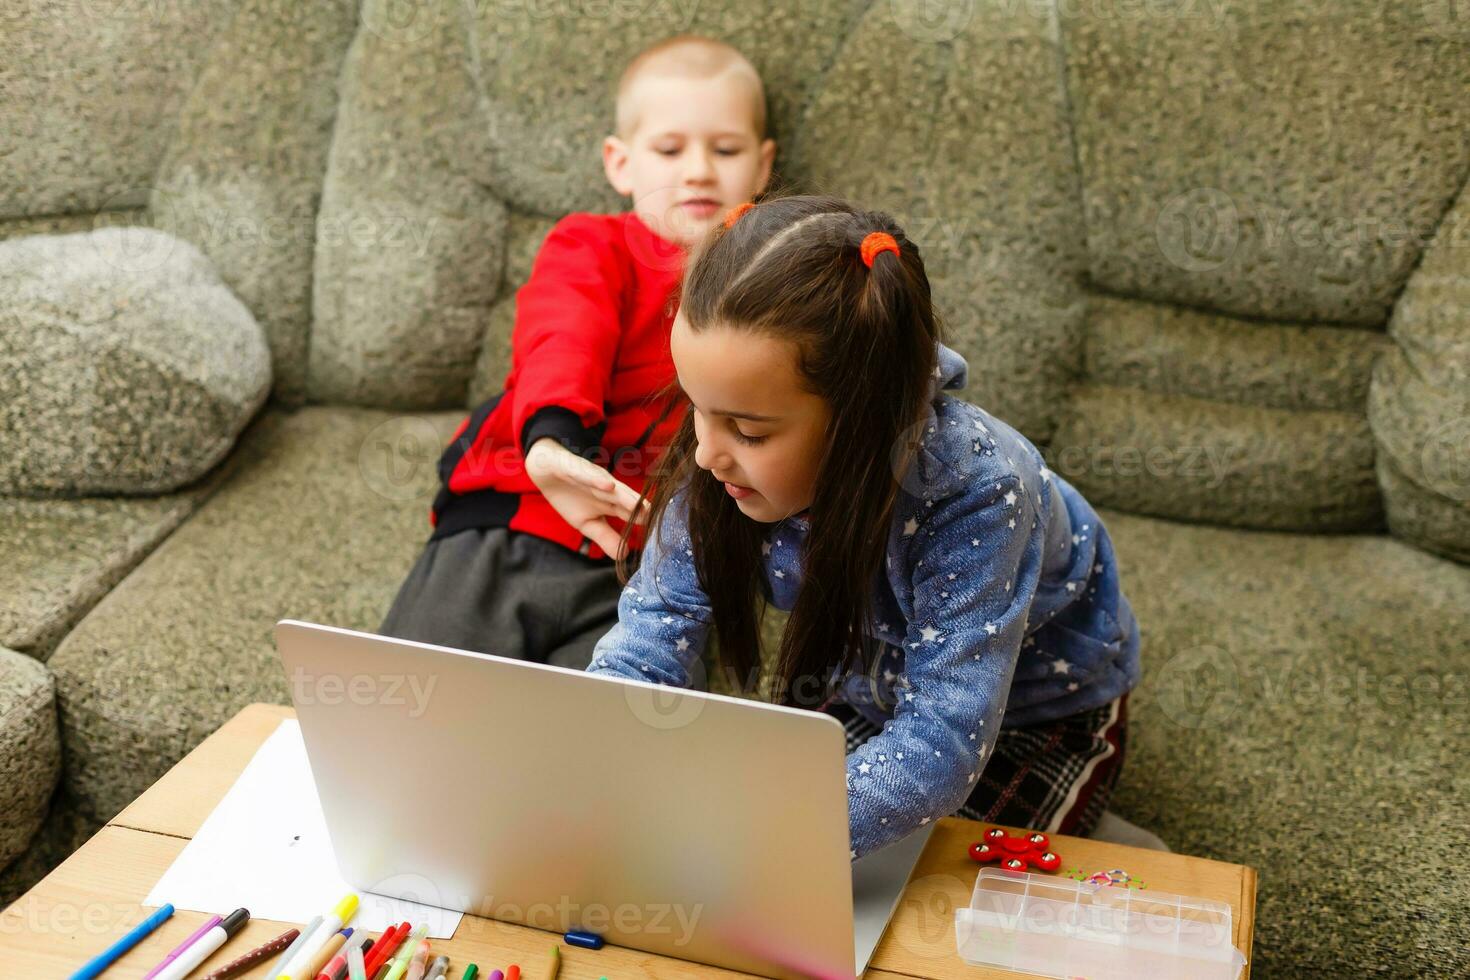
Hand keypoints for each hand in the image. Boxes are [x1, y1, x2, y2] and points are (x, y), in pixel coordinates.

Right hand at [524, 438, 650, 559]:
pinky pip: (586, 474)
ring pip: (610, 487)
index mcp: (612, 503)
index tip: (661, 534)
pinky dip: (596, 479)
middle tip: (658, 520)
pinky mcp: (575, 467)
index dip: (645, 523)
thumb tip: (625, 556)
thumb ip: (606, 537)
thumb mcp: (587, 523)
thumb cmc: (571, 496)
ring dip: (625, 495)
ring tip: (638, 504)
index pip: (632, 514)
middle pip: (627, 500)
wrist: (545, 469)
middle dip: (642, 509)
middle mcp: (606, 489)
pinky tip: (608, 485)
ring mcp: (592, 478)